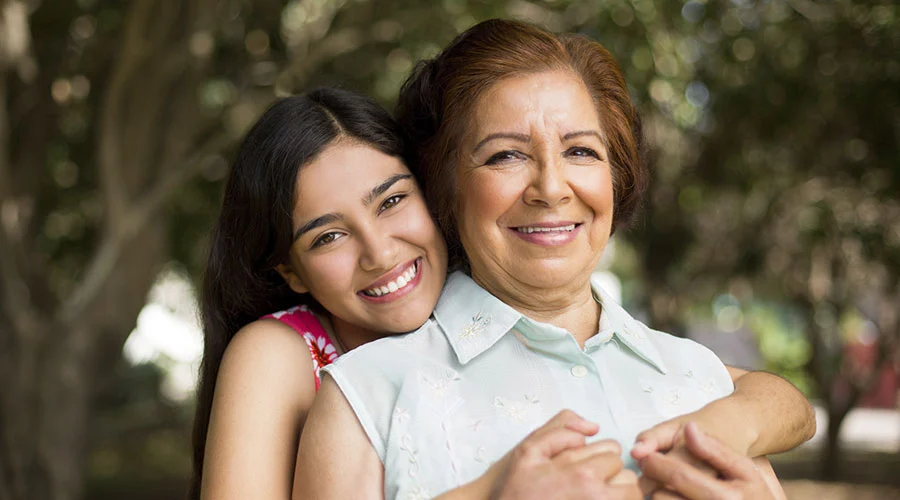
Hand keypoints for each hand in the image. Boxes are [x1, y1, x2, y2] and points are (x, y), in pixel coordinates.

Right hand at [488, 410, 641, 499]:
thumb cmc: (515, 491)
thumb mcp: (528, 452)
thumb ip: (559, 431)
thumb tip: (591, 428)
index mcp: (582, 474)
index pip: (613, 452)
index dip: (598, 456)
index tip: (585, 466)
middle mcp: (596, 496)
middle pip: (628, 478)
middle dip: (613, 477)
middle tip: (592, 484)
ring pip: (630, 497)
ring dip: (618, 495)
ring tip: (595, 496)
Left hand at [637, 422, 774, 499]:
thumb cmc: (752, 492)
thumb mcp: (743, 467)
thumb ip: (715, 449)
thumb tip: (689, 429)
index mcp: (725, 497)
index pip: (679, 476)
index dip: (657, 463)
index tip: (646, 456)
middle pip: (663, 497)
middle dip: (654, 482)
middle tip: (651, 470)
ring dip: (659, 496)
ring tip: (664, 487)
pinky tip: (674, 496)